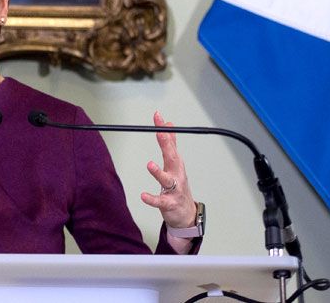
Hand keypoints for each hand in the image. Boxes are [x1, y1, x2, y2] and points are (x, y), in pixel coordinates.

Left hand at [140, 111, 196, 228]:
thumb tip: (169, 124)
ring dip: (158, 172)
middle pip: (172, 157)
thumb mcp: (175, 163)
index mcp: (176, 164)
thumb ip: (171, 144)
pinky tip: (143, 195)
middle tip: (159, 132)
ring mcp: (174, 190)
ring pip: (166, 180)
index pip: (170, 143)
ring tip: (150, 164)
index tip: (158, 117)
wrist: (186, 214)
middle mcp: (177, 174)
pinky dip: (152, 199)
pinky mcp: (169, 204)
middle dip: (166, 144)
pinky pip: (160, 201)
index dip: (163, 130)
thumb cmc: (179, 186)